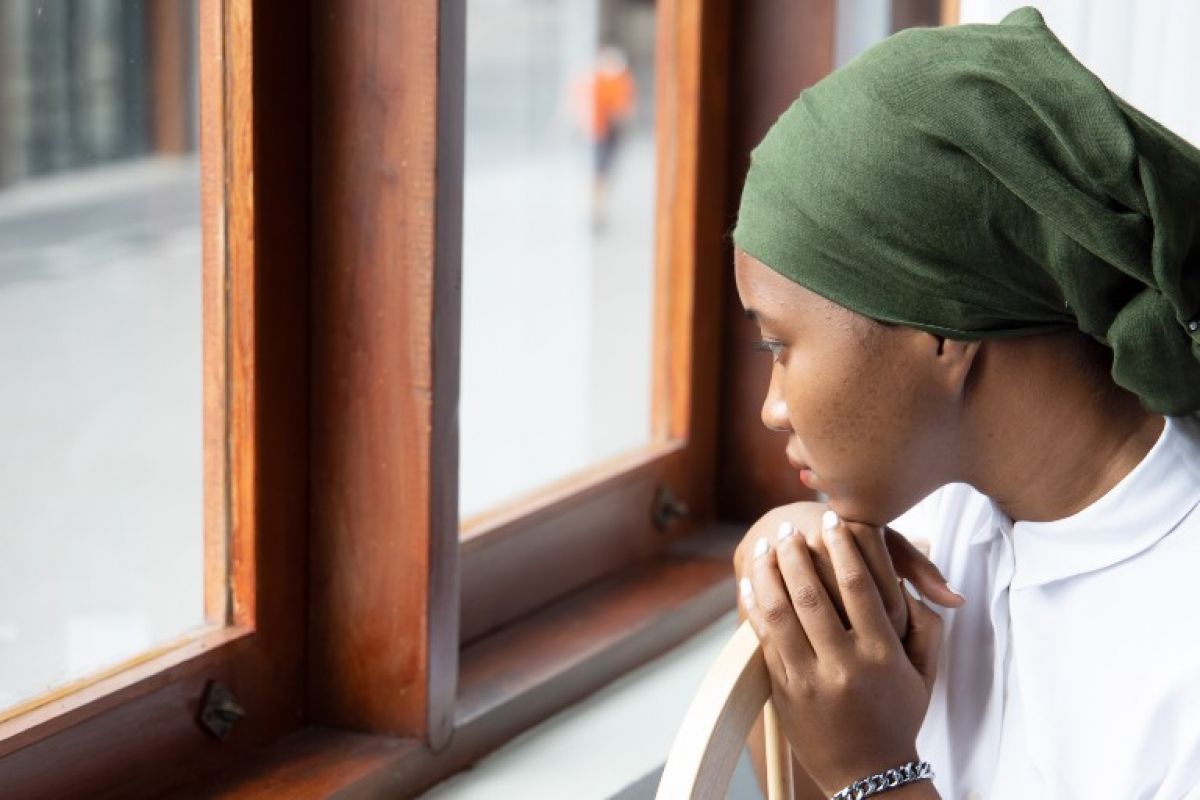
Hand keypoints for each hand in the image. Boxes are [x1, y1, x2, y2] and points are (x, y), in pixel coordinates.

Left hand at [739, 510, 943, 796]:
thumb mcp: (924, 675)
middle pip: (813, 592)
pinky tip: (751, 582)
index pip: (860, 586)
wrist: (868, 776)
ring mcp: (810, 679)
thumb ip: (927, 629)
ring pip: (781, 612)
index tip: (834, 520)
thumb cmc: (897, 717)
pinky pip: (764, 639)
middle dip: (797, 552)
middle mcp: (844, 665)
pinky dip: (754, 606)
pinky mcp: (784, 690)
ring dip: (769, 572)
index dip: (845, 547)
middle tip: (789, 526)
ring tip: (766, 545)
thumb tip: (920, 588)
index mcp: (882, 655)